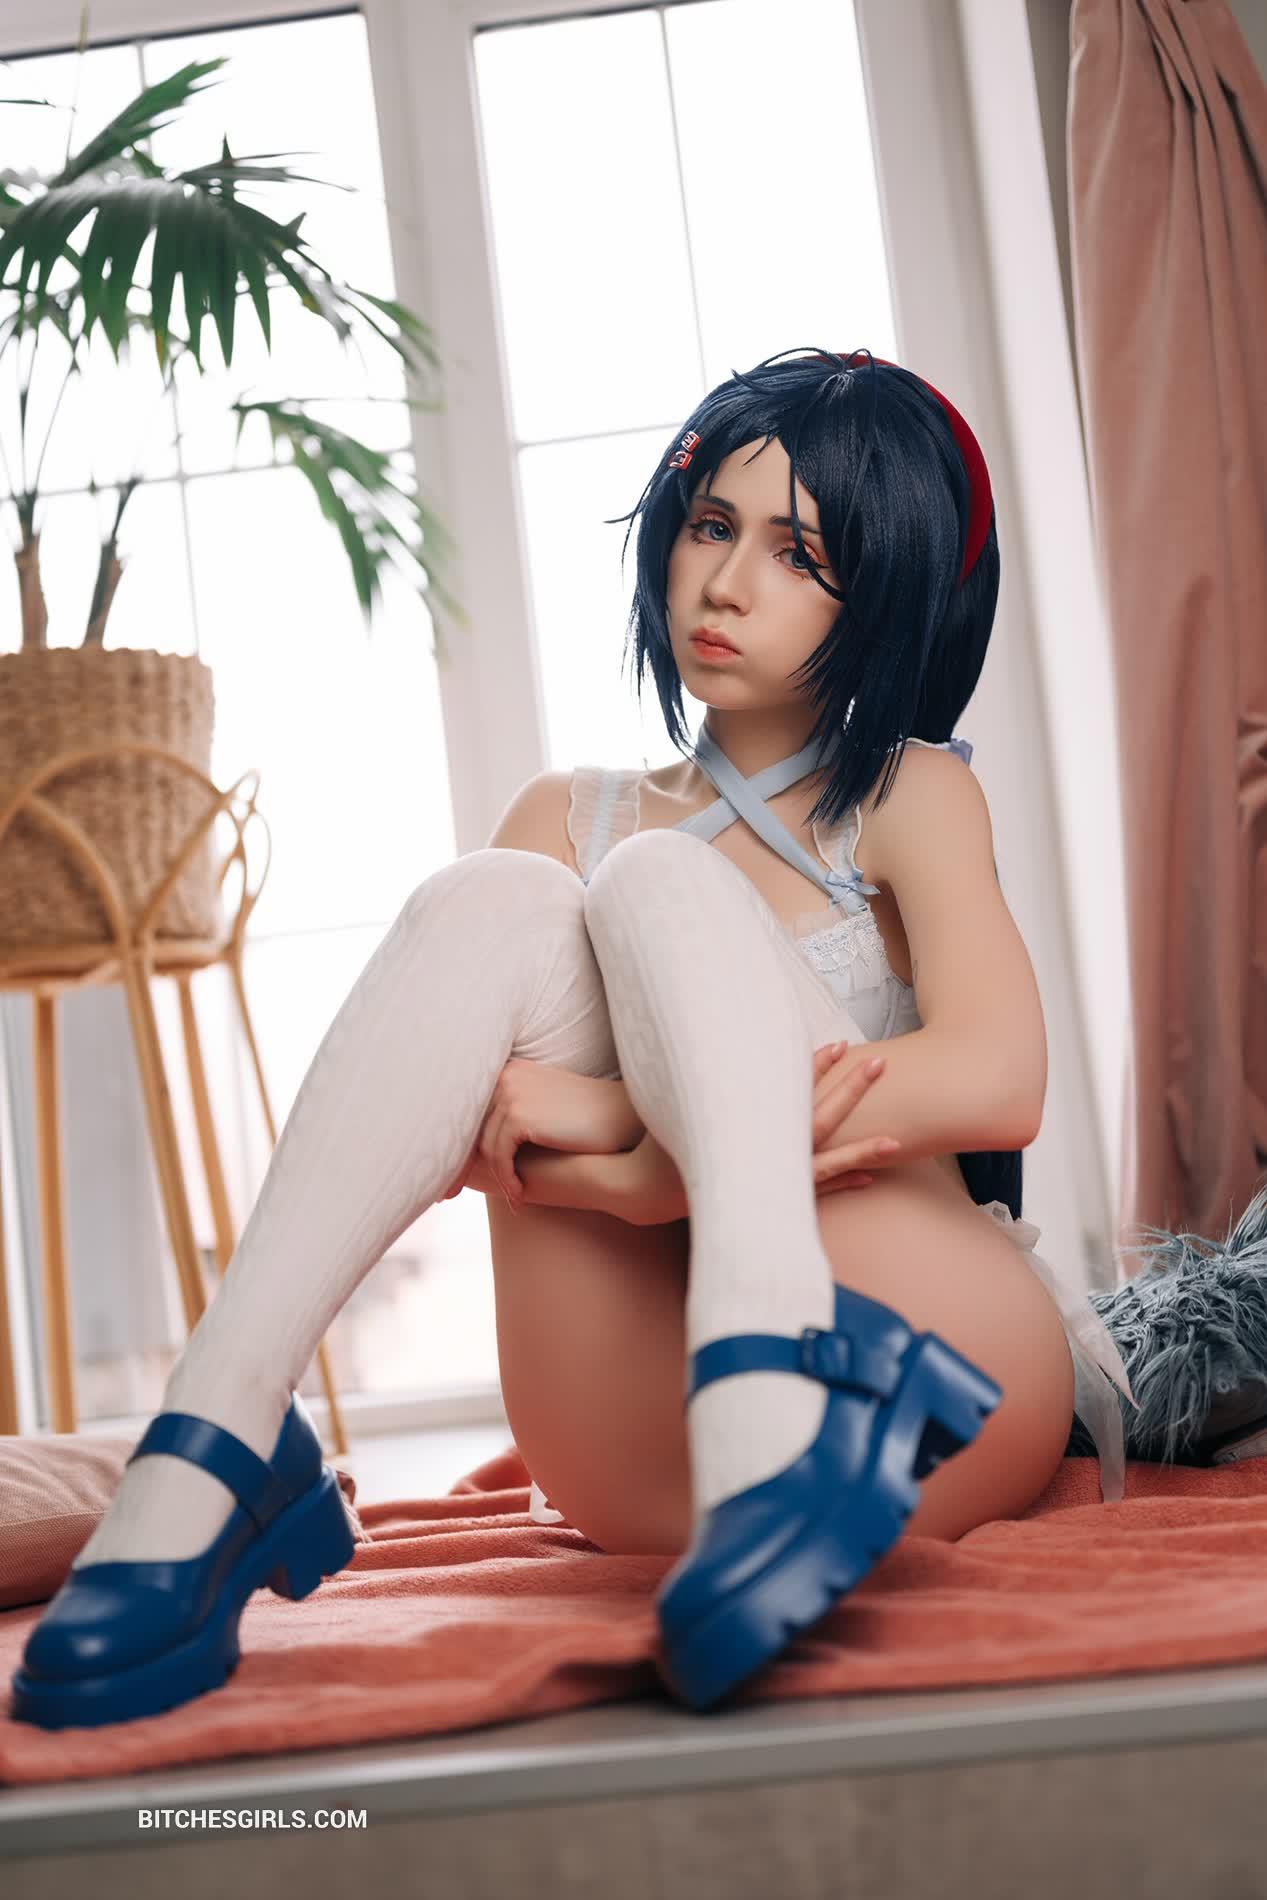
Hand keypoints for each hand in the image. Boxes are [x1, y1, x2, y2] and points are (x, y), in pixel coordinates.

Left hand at [439, 1059, 628, 1211]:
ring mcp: (510, 1092)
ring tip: (512, 1197)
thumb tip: (470, 1148)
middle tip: (446, 1195)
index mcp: (508, 1069)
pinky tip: (520, 1196)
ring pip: (484, 1146)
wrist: (624, 1120)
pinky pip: (500, 1156)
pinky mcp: (518, 1114)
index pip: (472, 1110)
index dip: (458, 1146)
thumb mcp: (543, 1109)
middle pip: (468, 1127)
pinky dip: (508, 1179)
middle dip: (457, 1164)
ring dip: (497, 1176)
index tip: (453, 1176)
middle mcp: (504, 1075)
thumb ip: (511, 1115)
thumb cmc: (587, 1119)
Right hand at [616, 1043, 901, 1226]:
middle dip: (850, 1091)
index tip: (840, 1044)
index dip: (814, 1065)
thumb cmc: (658, 1140)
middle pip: (817, 1119)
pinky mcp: (769, 1199)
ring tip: (895, 1143)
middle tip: (881, 1064)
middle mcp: (761, 1154)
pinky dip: (841, 1181)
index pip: (788, 1089)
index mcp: (742, 1126)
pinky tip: (868, 1177)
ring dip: (860, 1151)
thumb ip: (697, 1076)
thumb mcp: (673, 1103)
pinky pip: (813, 1191)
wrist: (641, 1191)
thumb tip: (706, 1037)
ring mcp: (768, 1180)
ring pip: (825, 1163)